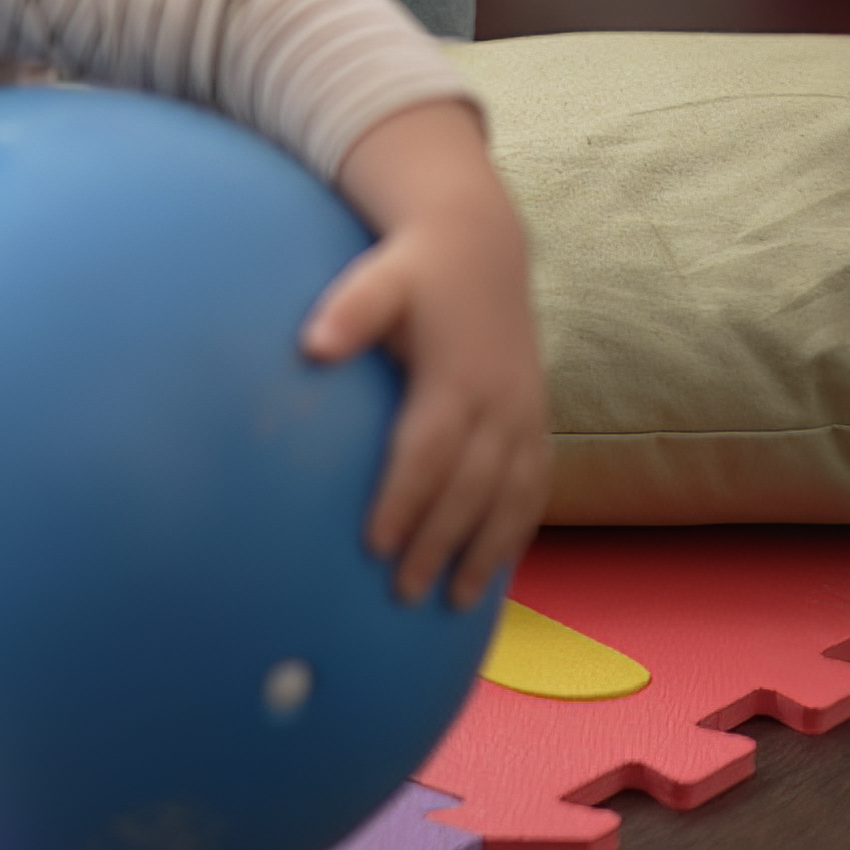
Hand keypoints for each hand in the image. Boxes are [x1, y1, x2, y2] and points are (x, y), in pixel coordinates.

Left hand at [308, 100, 551, 607]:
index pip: (427, 453)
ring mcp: (526, 417)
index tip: (374, 545)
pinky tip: (494, 569)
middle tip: (401, 593)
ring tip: (453, 602)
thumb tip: (311, 347)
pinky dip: (516, 531)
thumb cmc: (414, 271)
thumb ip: (349, 312)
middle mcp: (500, 405)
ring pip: (511, 500)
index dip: (403, 500)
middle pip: (469, 489)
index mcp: (457, 378)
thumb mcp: (378, 278)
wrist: (482, 248)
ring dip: (484, 553)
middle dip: (438, 544)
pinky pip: (535, 488)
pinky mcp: (539, 423)